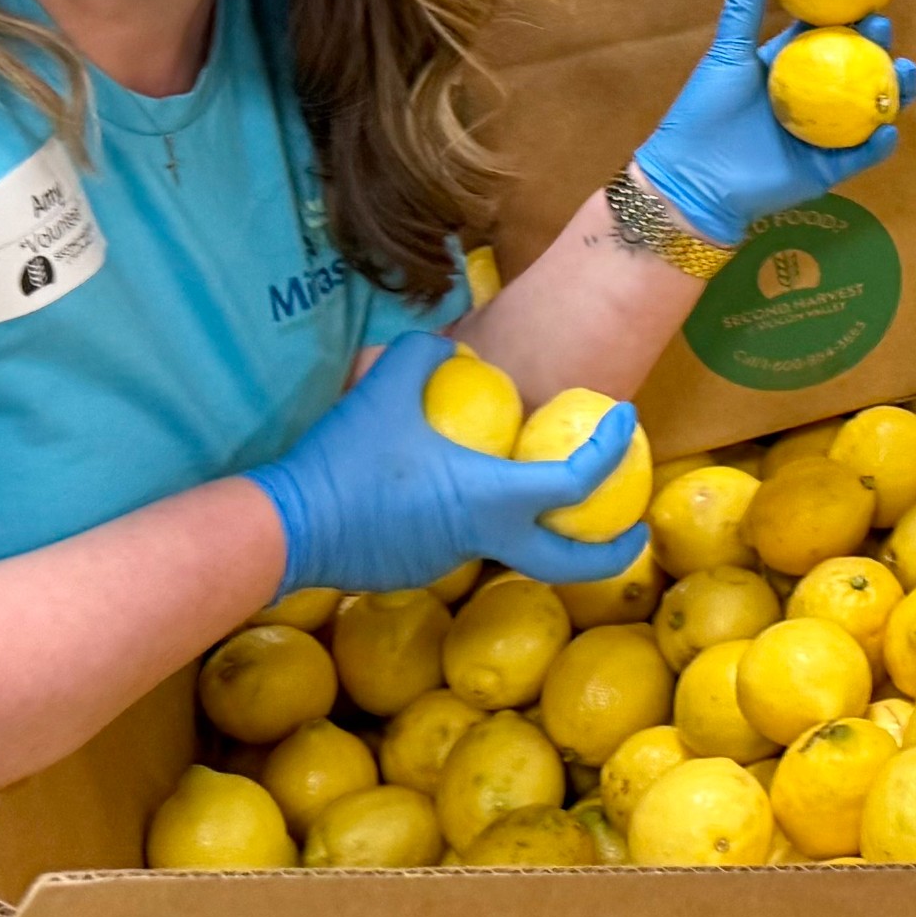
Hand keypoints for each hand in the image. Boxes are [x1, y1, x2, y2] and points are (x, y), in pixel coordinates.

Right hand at [245, 334, 637, 593]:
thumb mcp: (384, 388)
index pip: (575, 482)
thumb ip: (425, 355)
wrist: (284, 528)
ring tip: (520, 484)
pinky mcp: (416, 572)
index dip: (609, 452)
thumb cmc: (342, 461)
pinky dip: (469, 522)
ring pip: (504, 547)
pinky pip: (458, 544)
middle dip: (609, 552)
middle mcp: (481, 541)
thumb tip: (448, 344)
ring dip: (524, 525)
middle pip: (565, 562)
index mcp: (490, 500)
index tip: (626, 424)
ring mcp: (448, 563)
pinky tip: (442, 493)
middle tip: (632, 528)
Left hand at [632, 0, 915, 247]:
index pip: (836, 22)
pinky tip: (887, 129)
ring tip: (903, 72)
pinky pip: (862, 154)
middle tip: (882, 26)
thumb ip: (746, 3)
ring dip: (894, 89)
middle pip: (861, 61)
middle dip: (880, 43)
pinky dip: (878, 143)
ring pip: (872, 105)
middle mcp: (815, 92)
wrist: (691, 179)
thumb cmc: (703, 113)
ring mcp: (826, 130)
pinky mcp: (828, 167)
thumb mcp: (727, 52)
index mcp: (793, 60)